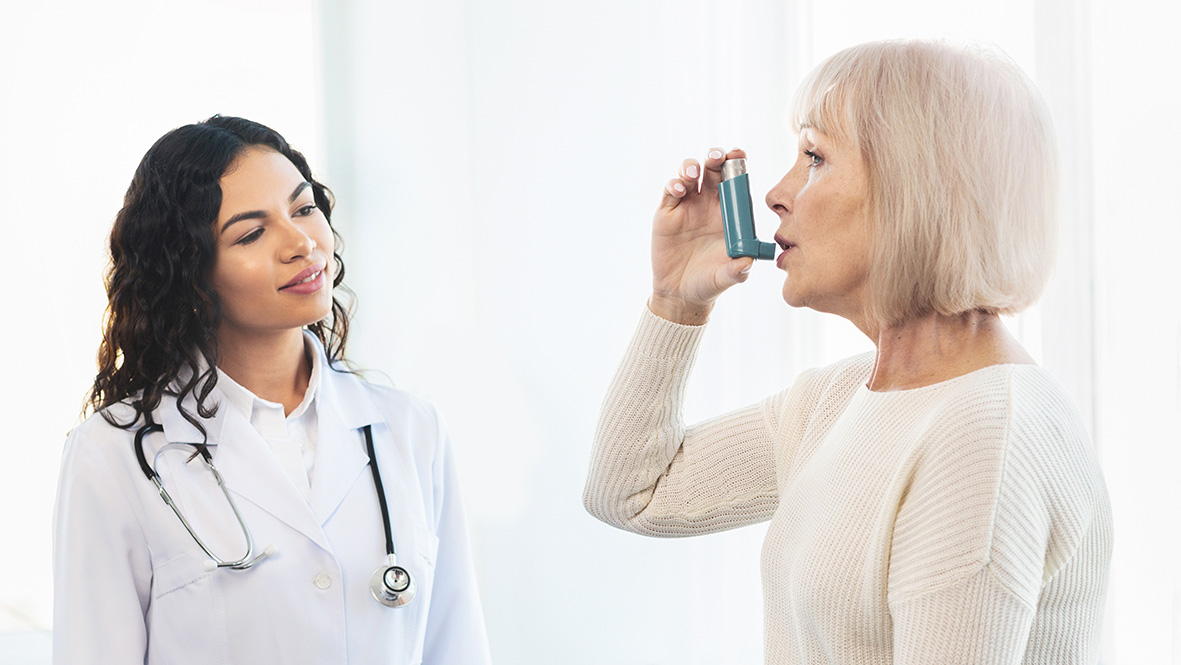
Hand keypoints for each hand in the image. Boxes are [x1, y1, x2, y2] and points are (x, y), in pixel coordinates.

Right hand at [649, 147, 754, 324]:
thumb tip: (747, 263)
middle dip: (714, 159)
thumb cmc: (709, 283)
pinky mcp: (666, 213)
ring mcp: (686, 207)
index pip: (734, 182)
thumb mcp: (726, 278)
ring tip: (693, 173)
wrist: (681, 294)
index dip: (736, 165)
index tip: (739, 155)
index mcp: (729, 213)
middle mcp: (708, 205)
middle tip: (717, 157)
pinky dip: (673, 185)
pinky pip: (670, 192)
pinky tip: (678, 190)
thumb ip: (737, 270)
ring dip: (691, 167)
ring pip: (688, 175)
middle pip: (711, 171)